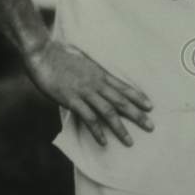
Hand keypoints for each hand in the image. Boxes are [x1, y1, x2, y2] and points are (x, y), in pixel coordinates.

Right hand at [24, 40, 152, 146]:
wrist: (43, 53)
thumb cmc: (60, 56)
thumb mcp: (83, 63)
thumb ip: (92, 74)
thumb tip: (98, 81)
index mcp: (100, 74)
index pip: (124, 87)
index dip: (138, 97)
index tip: (150, 106)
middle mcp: (97, 83)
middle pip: (121, 101)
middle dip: (137, 115)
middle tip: (151, 127)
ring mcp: (85, 91)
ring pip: (108, 111)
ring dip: (120, 128)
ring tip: (130, 142)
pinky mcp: (72, 99)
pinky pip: (88, 117)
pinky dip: (97, 130)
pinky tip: (104, 141)